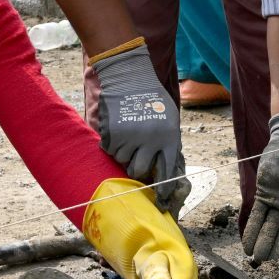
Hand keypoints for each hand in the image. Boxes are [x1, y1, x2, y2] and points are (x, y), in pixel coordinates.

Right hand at [89, 41, 188, 211]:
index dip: (162, 189)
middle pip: (138, 171)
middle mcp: (150, 141)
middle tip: (134, 160)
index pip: (166, 173)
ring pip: (122, 160)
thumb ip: (167, 144)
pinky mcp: (112, 133)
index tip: (159, 200)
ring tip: (127, 136)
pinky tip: (118, 129)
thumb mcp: (169, 120)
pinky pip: (109, 150)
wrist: (130, 78)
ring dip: (123, 152)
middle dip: (135, 168)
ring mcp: (129, 137)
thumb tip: (163, 172)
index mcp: (168, 138)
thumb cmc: (153, 100)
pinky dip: (112, 143)